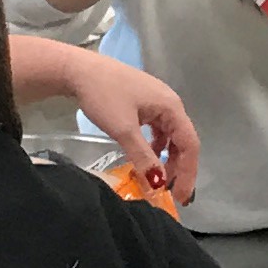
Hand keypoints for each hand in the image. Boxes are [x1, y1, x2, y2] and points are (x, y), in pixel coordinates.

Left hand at [56, 48, 200, 204]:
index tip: (179, 197)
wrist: (78, 69)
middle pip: (183, 141)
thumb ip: (144, 158)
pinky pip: (157, 129)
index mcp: (172, 107)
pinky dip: (155, 147)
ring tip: (156, 179)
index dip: (187, 173)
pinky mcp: (143, 102)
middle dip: (178, 168)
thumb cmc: (103, 96)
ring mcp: (156, 101)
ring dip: (166, 158)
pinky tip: (145, 157)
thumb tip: (158, 184)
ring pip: (170, 136)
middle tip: (168, 193)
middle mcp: (170, 103)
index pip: (190, 145)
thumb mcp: (124, 130)